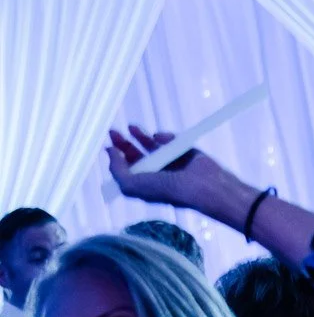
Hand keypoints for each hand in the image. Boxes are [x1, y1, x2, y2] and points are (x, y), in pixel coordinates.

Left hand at [106, 125, 236, 211]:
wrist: (201, 185)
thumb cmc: (167, 189)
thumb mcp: (131, 185)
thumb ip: (116, 169)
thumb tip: (110, 151)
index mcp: (145, 183)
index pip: (127, 167)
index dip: (117, 155)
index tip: (109, 143)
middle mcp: (156, 172)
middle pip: (137, 154)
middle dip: (125, 142)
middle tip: (114, 131)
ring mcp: (170, 161)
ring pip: (152, 144)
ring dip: (140, 135)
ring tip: (131, 127)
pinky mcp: (184, 150)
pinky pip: (170, 139)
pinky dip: (164, 136)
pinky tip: (159, 138)